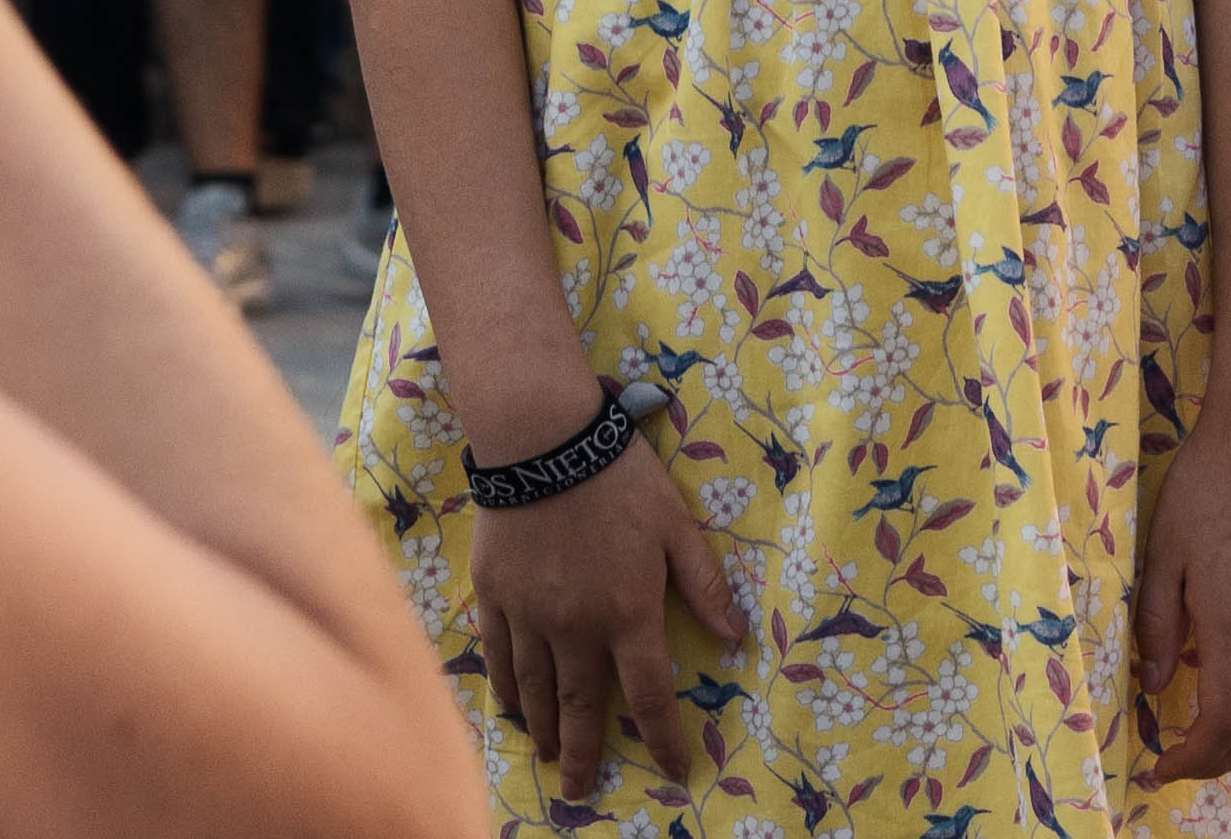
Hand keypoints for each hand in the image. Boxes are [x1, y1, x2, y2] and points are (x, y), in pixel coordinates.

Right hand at [469, 415, 748, 795]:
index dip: (664, 739)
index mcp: (629, 612)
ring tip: (549, 756)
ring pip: (536, 689)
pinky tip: (511, 708)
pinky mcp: (494, 596)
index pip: (649, 696)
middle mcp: (577, 626)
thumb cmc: (619, 477)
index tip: (673, 769)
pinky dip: (506, 688)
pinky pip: (499, 656)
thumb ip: (704, 583)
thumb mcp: (676, 524)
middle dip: (585, 754)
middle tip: (580, 791)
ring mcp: (530, 614)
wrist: (541, 438)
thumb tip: (736, 637)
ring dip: (544, 729)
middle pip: (582, 707)